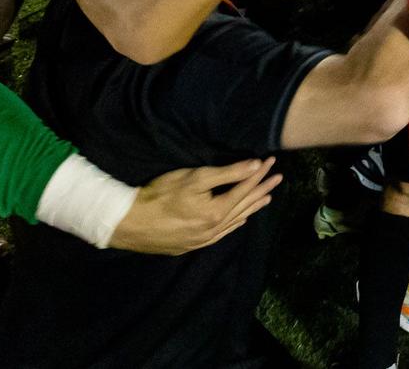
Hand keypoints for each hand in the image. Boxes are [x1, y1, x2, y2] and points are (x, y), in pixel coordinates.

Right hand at [107, 158, 283, 255]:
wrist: (129, 223)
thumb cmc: (160, 196)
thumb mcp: (194, 178)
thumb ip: (227, 173)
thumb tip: (255, 165)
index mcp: (217, 212)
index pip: (245, 189)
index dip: (259, 174)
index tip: (271, 162)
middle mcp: (214, 229)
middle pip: (244, 206)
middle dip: (262, 190)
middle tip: (278, 179)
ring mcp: (202, 240)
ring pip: (235, 222)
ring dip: (251, 208)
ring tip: (266, 198)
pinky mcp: (190, 245)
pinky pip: (222, 233)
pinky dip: (234, 223)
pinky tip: (239, 220)